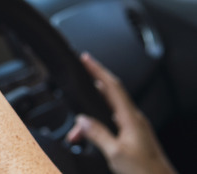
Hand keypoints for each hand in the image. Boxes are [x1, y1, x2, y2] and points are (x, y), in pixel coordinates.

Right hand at [67, 53, 175, 173]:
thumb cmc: (145, 172)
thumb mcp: (115, 153)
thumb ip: (97, 133)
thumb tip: (82, 120)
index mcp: (131, 118)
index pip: (112, 86)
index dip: (98, 70)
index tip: (86, 58)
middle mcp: (135, 120)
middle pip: (110, 95)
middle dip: (90, 90)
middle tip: (76, 86)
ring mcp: (135, 129)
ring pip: (108, 112)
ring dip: (91, 115)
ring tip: (75, 131)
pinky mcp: (134, 138)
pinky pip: (112, 123)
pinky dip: (98, 125)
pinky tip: (90, 134)